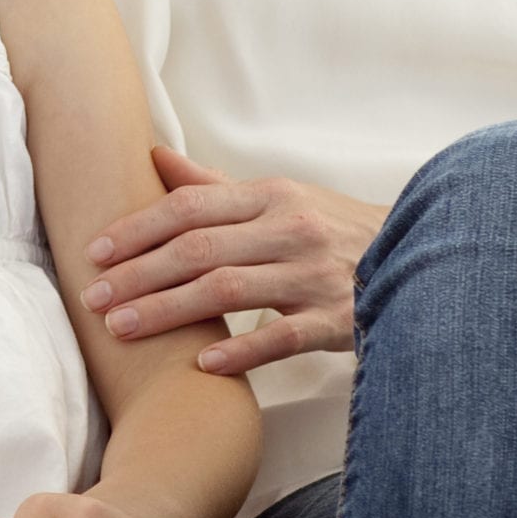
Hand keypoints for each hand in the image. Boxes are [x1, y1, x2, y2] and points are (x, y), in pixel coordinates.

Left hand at [79, 147, 384, 372]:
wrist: (424, 255)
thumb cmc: (331, 228)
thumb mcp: (277, 197)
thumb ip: (213, 184)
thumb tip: (152, 155)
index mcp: (268, 195)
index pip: (188, 207)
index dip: (136, 229)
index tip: (94, 253)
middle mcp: (289, 229)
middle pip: (197, 250)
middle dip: (137, 274)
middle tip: (92, 298)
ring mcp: (316, 275)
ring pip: (228, 291)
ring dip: (167, 311)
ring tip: (121, 328)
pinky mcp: (342, 320)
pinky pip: (283, 336)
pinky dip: (241, 350)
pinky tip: (200, 362)